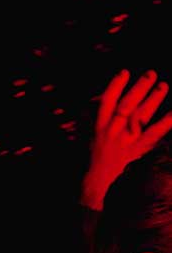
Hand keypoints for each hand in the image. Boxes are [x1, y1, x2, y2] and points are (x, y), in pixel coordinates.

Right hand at [83, 69, 171, 209]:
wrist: (95, 179)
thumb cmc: (92, 154)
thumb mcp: (89, 134)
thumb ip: (98, 116)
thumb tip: (101, 98)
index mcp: (98, 126)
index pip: (106, 102)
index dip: (115, 86)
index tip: (125, 72)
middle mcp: (111, 131)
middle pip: (126, 105)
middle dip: (139, 89)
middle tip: (151, 74)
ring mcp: (126, 140)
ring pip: (141, 115)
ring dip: (153, 99)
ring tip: (163, 86)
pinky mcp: (138, 148)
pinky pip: (155, 132)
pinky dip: (167, 121)